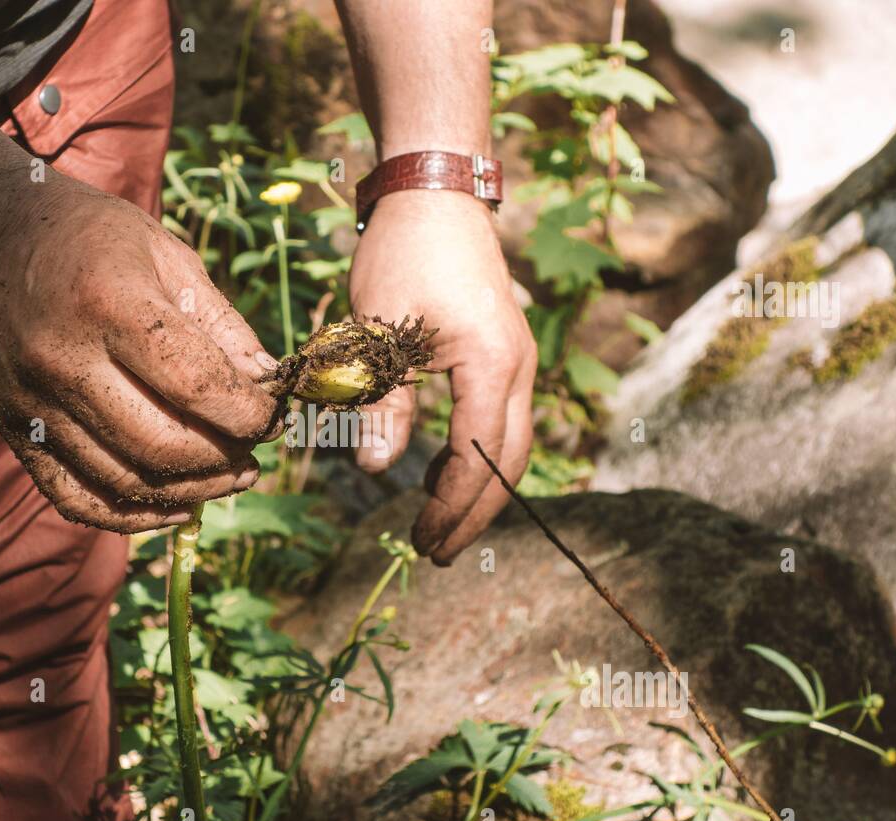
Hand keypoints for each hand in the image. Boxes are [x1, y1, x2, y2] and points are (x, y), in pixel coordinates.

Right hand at [0, 174, 278, 532]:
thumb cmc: (91, 237)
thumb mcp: (167, 254)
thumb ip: (221, 324)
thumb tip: (269, 385)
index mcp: (109, 303)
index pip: (196, 386)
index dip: (249, 414)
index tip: (274, 417)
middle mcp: (63, 359)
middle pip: (162, 444)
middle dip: (226, 459)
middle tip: (255, 453)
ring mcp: (31, 401)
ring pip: (126, 479)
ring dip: (192, 492)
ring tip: (231, 477)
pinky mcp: (13, 429)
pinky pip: (77, 499)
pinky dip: (133, 517)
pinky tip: (178, 506)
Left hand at [348, 189, 535, 564]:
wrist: (434, 192)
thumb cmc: (402, 254)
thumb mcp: (378, 332)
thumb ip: (381, 403)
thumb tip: (376, 472)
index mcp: (493, 365)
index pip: (479, 458)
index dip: (452, 508)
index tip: (422, 542)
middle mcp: (519, 366)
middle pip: (509, 462)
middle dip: (474, 513)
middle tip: (436, 553)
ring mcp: (518, 358)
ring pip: (510, 444)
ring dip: (477, 487)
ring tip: (437, 524)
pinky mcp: (505, 352)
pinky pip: (499, 419)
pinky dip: (476, 454)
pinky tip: (439, 471)